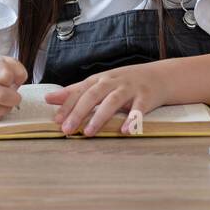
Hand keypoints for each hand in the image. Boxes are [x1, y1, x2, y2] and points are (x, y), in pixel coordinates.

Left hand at [43, 64, 169, 135]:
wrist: (161, 77)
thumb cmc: (125, 82)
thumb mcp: (100, 83)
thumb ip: (75, 91)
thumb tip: (48, 98)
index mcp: (101, 79)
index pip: (80, 91)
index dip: (68, 104)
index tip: (56, 120)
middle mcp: (114, 82)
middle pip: (93, 95)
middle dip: (79, 112)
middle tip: (66, 129)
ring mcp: (131, 88)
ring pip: (113, 101)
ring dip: (100, 117)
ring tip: (88, 132)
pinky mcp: (147, 97)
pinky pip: (139, 109)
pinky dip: (132, 120)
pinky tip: (124, 131)